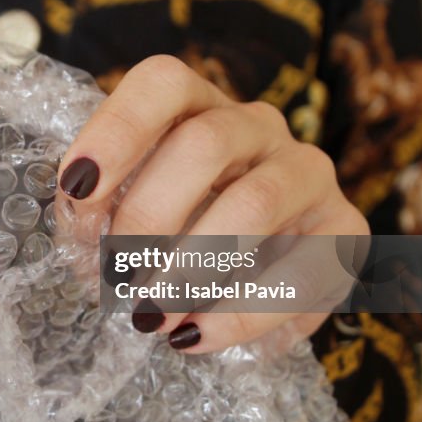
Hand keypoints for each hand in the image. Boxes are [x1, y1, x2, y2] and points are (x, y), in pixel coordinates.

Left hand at [57, 55, 368, 351]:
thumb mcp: (118, 218)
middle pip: (205, 143)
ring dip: (194, 267)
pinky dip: (241, 312)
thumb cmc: (165, 238)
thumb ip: (94, 213)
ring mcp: (306, 173)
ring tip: (150, 314)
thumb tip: (84, 221)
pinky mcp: (344, 230)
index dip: (117, 129)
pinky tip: (195, 337)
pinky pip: (302, 270)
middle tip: (116, 275)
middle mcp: (256, 127)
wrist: (244, 284)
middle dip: (149, 216)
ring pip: (255, 202)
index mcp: (195, 107)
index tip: (76, 186)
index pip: (164, 85)